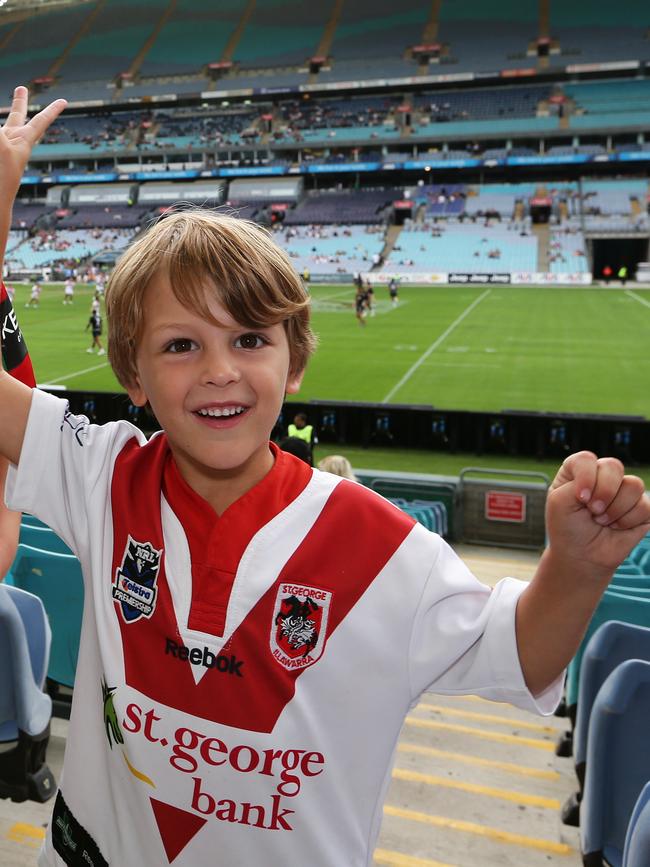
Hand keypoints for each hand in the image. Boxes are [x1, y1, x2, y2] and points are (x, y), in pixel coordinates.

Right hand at [0, 86, 66, 199]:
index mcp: (24, 141)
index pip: (41, 121)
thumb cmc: (3, 175)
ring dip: (8, 119)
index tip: (65, 101)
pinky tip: (1, 149)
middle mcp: (12, 142)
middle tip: (22, 88)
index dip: (53, 110)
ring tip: (14, 114)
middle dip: (19, 102)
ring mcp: (1, 148)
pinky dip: (0, 137)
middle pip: (16, 117)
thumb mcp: (1, 145)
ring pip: (1, 128)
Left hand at [546, 451, 649, 577]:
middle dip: (604, 492)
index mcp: (579, 471)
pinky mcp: (641, 508)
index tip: (580, 498)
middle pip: (614, 466)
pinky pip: (645, 506)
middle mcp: (602, 477)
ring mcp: (623, 491)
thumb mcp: (559, 502)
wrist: (581, 556)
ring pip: (634, 484)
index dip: (586, 476)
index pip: (586, 459)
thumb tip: (611, 486)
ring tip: (602, 521)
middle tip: (593, 511)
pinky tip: (616, 528)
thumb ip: (578, 482)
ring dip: (615, 509)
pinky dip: (627, 521)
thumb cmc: (567, 528)